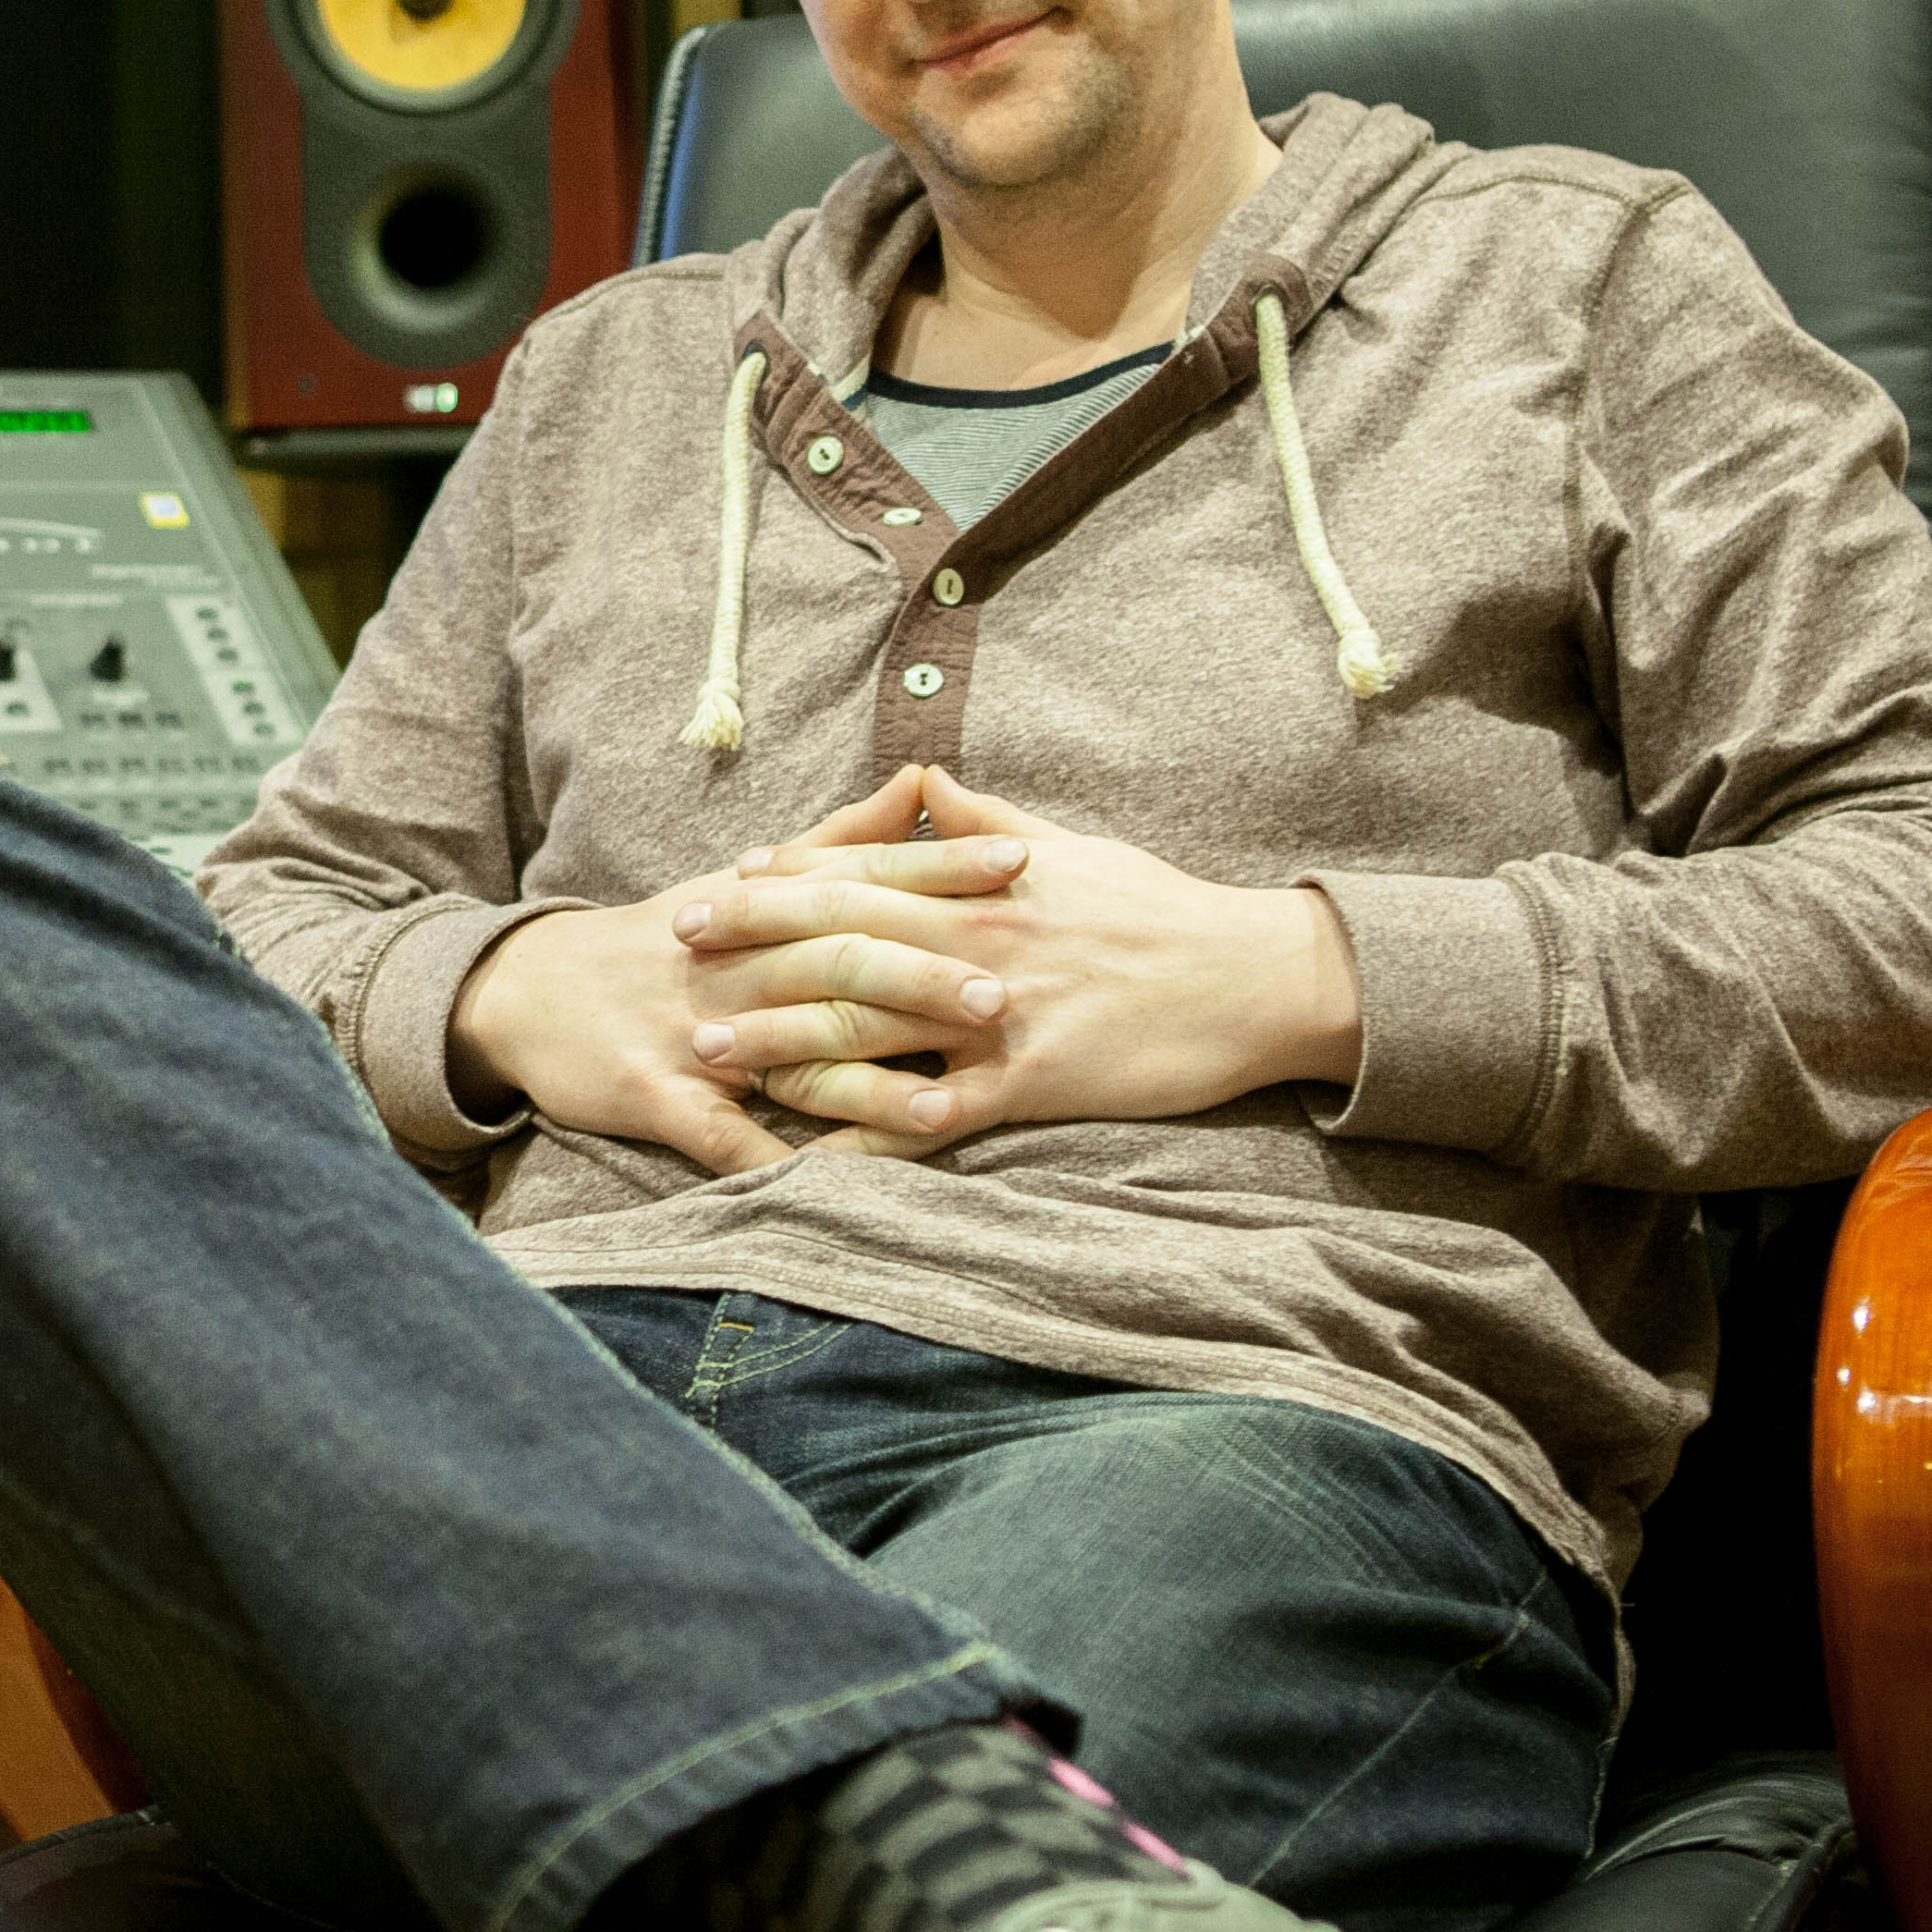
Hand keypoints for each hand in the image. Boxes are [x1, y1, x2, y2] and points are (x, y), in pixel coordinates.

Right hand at [446, 780, 999, 1176]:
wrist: (531, 991)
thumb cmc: (667, 940)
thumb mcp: (747, 880)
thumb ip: (842, 839)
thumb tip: (925, 780)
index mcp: (764, 906)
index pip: (863, 878)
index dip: (939, 870)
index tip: (1019, 863)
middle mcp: (735, 963)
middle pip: (835, 961)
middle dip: (920, 976)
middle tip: (1003, 993)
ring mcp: (694, 1031)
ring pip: (791, 1054)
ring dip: (869, 1087)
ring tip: (946, 1108)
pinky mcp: (654, 1094)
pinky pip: (719, 1136)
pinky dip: (770, 1162)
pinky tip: (827, 1188)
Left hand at [676, 769, 1362, 1150]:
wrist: (1252, 975)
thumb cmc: (1159, 908)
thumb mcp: (1070, 846)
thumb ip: (985, 820)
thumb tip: (926, 780)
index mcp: (980, 887)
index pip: (859, 877)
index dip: (782, 884)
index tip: (718, 887)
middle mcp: (976, 944)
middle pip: (840, 946)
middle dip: (753, 955)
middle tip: (679, 965)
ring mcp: (998, 1016)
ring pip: (870, 1030)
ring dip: (784, 1045)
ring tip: (716, 1058)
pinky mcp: (1030, 1082)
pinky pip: (936, 1112)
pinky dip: (872, 1132)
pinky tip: (813, 1152)